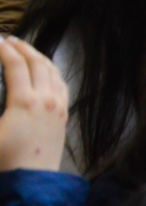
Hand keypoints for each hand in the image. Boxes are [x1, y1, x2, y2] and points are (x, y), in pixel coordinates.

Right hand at [0, 37, 68, 171]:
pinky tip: (46, 70)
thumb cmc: (3, 161)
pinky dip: (52, 70)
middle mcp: (46, 99)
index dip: (4, 51)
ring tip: (25, 49)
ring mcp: (58, 106)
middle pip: (37, 63)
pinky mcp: (64, 115)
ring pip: (52, 71)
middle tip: (9, 39)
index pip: (16, 66)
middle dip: (22, 47)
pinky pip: (61, 84)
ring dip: (38, 56)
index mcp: (25, 102)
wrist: (31, 181)